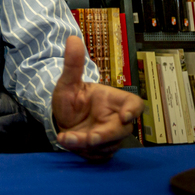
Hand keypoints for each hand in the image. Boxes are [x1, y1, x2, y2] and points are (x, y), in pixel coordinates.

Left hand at [52, 35, 143, 160]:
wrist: (59, 117)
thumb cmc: (69, 98)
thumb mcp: (67, 81)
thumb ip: (72, 64)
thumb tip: (72, 39)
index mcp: (113, 101)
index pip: (134, 104)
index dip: (133, 111)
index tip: (124, 116)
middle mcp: (115, 119)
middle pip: (121, 130)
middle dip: (104, 135)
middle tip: (88, 138)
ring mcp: (110, 137)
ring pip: (107, 145)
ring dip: (87, 145)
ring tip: (65, 138)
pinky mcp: (101, 150)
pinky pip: (98, 156)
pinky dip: (83, 152)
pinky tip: (67, 142)